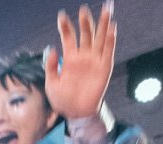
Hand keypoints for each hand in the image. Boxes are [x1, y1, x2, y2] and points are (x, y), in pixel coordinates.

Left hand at [44, 3, 115, 119]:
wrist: (75, 113)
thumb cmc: (62, 100)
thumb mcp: (51, 83)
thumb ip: (50, 66)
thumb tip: (51, 48)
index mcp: (69, 59)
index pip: (68, 38)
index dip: (65, 27)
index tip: (62, 16)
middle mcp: (83, 56)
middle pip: (85, 34)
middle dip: (85, 21)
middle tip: (83, 9)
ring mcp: (94, 61)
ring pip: (99, 38)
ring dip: (102, 24)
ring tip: (106, 9)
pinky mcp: (104, 67)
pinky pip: (108, 51)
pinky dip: (110, 39)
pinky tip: (112, 28)